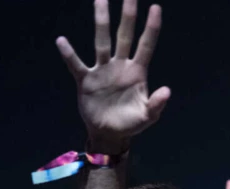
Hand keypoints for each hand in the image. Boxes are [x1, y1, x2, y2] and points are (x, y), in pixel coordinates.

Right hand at [56, 0, 169, 152]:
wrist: (110, 134)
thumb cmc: (131, 123)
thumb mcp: (147, 116)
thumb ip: (156, 104)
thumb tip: (167, 90)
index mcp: (137, 71)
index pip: (146, 45)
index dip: (151, 28)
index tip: (155, 7)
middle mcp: (120, 65)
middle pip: (124, 35)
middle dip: (127, 15)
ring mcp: (103, 70)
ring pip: (102, 42)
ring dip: (101, 21)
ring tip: (100, 0)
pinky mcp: (86, 80)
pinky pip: (76, 65)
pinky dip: (69, 54)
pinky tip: (62, 41)